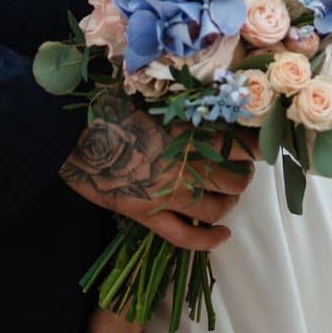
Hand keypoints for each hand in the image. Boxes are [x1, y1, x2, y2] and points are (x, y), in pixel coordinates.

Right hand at [59, 92, 253, 252]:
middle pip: (234, 179)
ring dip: (229, 202)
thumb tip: (205, 94)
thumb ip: (181, 100)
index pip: (240, 143)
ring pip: (216, 208)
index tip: (262, 144)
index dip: (256, 146)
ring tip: (229, 194)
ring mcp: (167, 194)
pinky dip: (209, 239)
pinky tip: (223, 234)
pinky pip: (186, 237)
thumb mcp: (150, 93)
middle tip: (241, 169)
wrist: (69, 130)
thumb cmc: (107, 102)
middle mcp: (184, 165)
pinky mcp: (148, 215)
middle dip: (243, 175)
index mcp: (188, 131)